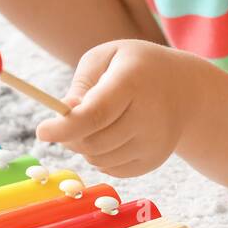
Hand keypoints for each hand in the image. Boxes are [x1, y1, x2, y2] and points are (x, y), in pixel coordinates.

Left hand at [35, 39, 193, 177]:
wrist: (185, 90)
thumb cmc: (136, 67)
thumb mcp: (107, 57)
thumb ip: (82, 84)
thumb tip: (66, 113)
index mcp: (133, 82)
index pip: (96, 114)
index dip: (65, 127)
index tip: (42, 131)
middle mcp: (148, 117)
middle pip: (93, 142)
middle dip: (69, 135)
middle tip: (67, 120)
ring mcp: (154, 143)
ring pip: (98, 159)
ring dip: (84, 146)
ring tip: (95, 122)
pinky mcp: (154, 161)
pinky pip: (111, 169)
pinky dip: (100, 156)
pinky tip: (110, 134)